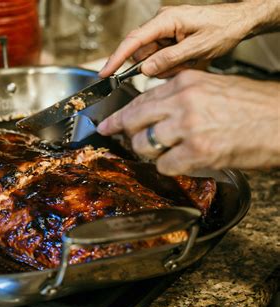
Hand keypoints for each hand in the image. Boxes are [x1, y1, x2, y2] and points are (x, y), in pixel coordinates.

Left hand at [97, 70, 279, 175]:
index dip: (120, 115)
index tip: (108, 124)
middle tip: (123, 142)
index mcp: (185, 83)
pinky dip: (168, 168)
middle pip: (134, 120)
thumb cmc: (254, 107)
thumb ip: (180, 98)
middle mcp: (182, 101)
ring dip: (149, 153)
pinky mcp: (197, 152)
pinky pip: (164, 165)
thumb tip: (153, 115)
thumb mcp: (212, 88)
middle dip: (125, 135)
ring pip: (144, 144)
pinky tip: (181, 163)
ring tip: (165, 153)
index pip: (139, 100)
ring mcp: (188, 127)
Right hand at [99, 0, 279, 77]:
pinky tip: (187, 60)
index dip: (116, 58)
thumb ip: (169, 59)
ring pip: (150, 58)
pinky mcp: (168, 39)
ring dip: (166, 66)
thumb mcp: (198, 48)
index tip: (104, 73)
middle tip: (179, 66)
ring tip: (189, 61)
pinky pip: (160, 58)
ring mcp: (164, 32)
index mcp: (166, 21)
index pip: (133, 41)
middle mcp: (161, 24)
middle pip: (141, 53)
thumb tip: (145, 69)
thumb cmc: (223, 28)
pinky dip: (171, 64)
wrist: (239, 21)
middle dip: (155, 66)